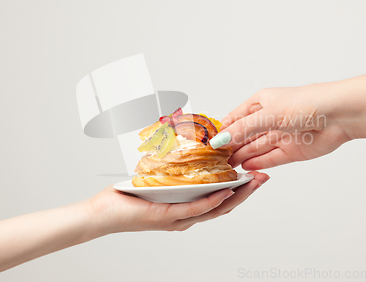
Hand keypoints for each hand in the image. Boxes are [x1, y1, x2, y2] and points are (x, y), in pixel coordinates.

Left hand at [88, 171, 268, 234]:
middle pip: (223, 206)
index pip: (218, 200)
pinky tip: (225, 191)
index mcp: (185, 209)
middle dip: (246, 192)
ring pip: (214, 209)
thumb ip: (175, 169)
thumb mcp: (157, 179)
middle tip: (264, 177)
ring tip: (252, 182)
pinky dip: (212, 201)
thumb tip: (188, 146)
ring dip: (236, 196)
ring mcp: (178, 219)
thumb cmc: (127, 197)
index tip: (254, 173)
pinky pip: (194, 209)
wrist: (102, 213)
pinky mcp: (166, 217)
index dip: (239, 189)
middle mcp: (185, 217)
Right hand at [211, 84, 351, 169]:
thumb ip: (243, 129)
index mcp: (261, 102)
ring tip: (227, 168)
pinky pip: (270, 159)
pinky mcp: (291, 150)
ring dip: (242, 157)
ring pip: (256, 148)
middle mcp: (270, 119)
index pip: (236, 118)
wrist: (338, 115)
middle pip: (245, 135)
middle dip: (231, 147)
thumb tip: (221, 140)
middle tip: (216, 160)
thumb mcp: (267, 114)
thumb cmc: (306, 103)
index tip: (209, 143)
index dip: (223, 130)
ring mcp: (280, 135)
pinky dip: (258, 164)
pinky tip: (245, 168)